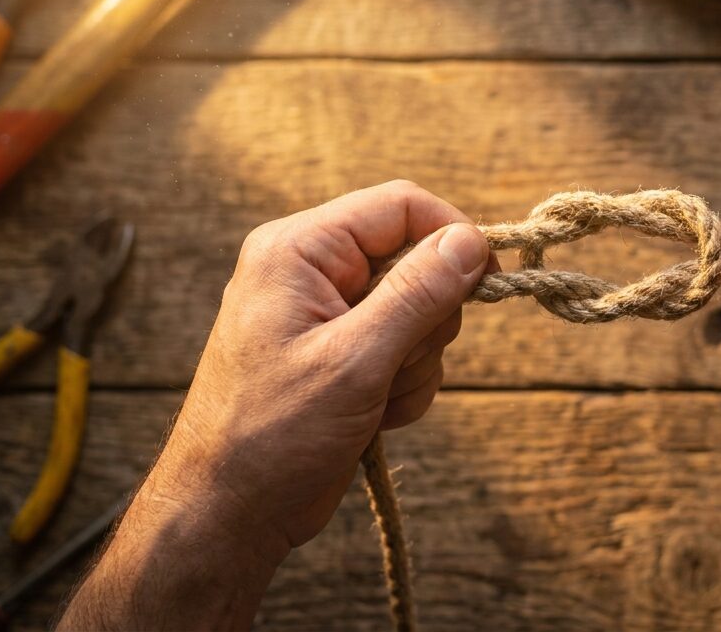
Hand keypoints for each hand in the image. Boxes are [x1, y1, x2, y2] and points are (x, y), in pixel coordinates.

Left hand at [61, 180, 491, 629]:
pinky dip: (405, 386)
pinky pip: (408, 350)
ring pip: (421, 311)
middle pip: (418, 260)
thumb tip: (471, 240)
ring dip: (417, 361)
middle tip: (397, 363)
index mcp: (300, 250)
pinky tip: (373, 416)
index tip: (490, 281)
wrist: (230, 513)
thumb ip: (417, 294)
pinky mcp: (345, 356)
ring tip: (375, 399)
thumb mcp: (354, 360)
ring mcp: (330, 316)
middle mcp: (314, 272)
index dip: (453, 236)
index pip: (401, 207)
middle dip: (427, 320)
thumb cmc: (272, 434)